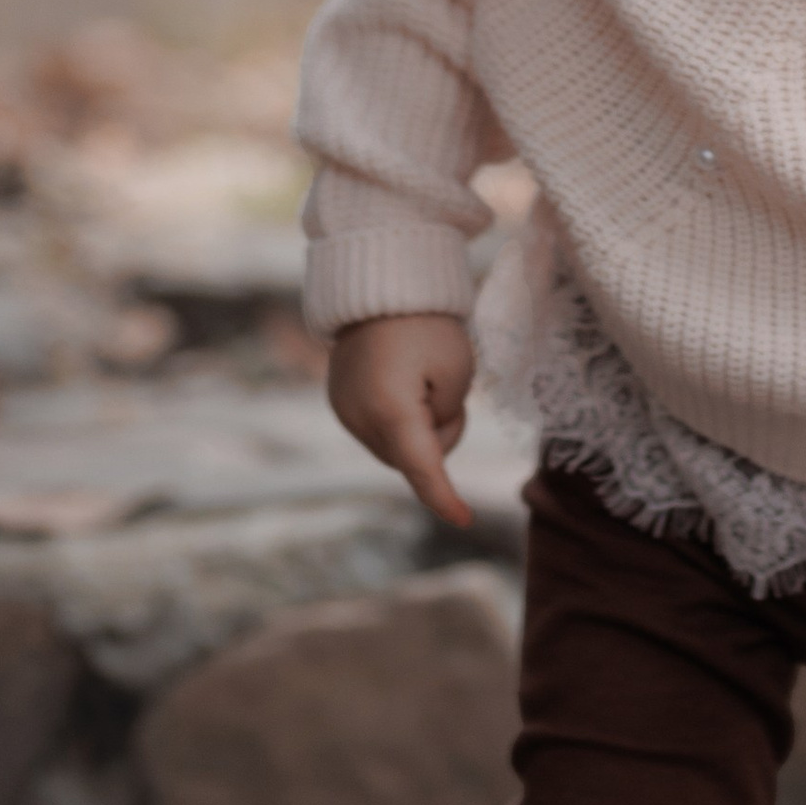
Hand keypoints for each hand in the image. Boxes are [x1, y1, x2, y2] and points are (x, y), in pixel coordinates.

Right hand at [326, 311, 475, 529]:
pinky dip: (397, 420)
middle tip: (447, 391)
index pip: (423, 468)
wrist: (379, 285)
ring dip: (416, 429)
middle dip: (437, 438)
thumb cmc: (426, 323)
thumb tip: (423, 441)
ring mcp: (344, 411)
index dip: (444, 497)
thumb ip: (445, 420)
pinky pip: (377, 431)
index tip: (465, 519)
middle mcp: (359, 417)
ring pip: (394, 448)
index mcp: (391, 410)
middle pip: (410, 459)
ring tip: (420, 378)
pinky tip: (401, 382)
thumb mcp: (457, 371)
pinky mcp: (339, 402)